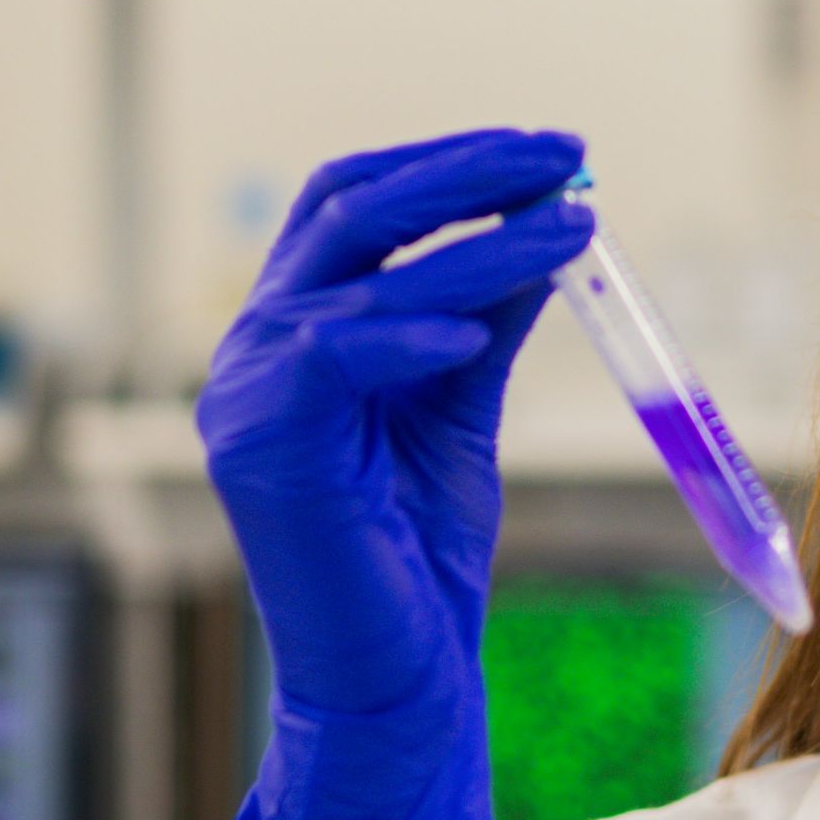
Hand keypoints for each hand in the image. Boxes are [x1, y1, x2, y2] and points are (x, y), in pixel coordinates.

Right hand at [196, 127, 593, 819]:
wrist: (399, 669)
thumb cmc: (422, 544)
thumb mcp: (463, 402)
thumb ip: (488, 313)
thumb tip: (549, 223)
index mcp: (301, 325)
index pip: (357, 200)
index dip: (450, 161)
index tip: (551, 151)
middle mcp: (260, 344)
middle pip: (349, 208)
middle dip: (465, 172)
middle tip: (565, 155)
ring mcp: (247, 392)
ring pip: (362, 275)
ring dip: (477, 241)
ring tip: (573, 227)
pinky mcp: (259, 446)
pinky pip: (328, 356)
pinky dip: (403, 332)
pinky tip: (473, 330)